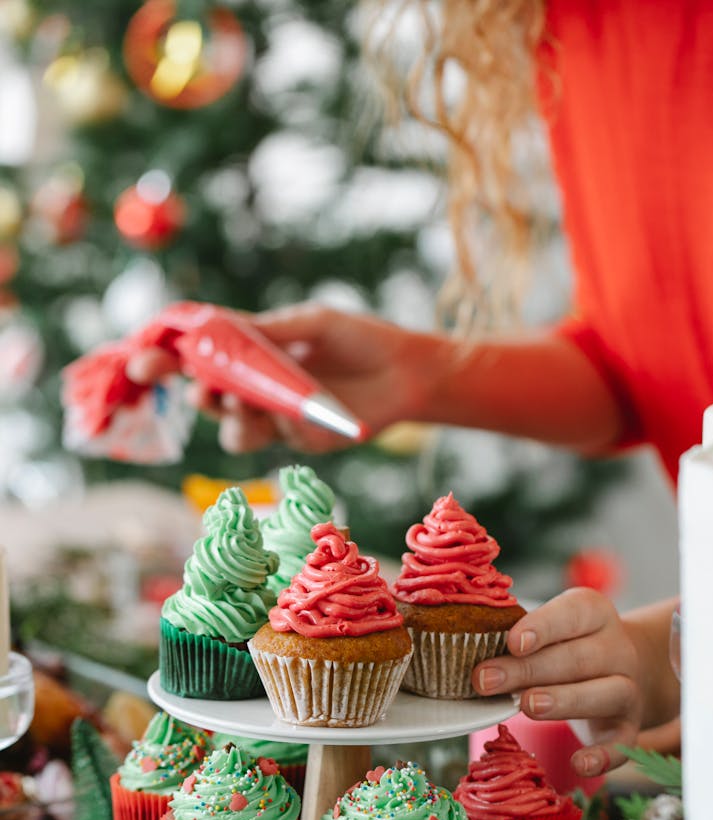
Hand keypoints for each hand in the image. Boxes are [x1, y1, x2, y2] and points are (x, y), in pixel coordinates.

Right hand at [127, 304, 438, 453]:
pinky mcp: (299, 442)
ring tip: (240, 401)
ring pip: (232, 430)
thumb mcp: (314, 322)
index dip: (169, 359)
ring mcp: (276, 417)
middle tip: (194, 389)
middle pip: (208, 397)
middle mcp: (258, 387)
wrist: (406, 372)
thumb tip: (223, 327)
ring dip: (228, 417)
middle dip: (192, 394)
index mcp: (254, 352)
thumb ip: (270, 330)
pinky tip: (287, 411)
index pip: (201, 356)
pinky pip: (271, 439)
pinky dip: (270, 424)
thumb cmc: (360, 338)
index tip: (144, 358)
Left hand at [472, 588, 646, 777]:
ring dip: (565, 701)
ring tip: (527, 707)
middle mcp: (617, 649)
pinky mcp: (629, 727)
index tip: (512, 641)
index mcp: (593, 614)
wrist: (623, 668)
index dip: (543, 627)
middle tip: (486, 681)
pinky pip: (623, 743)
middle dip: (529, 670)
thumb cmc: (567, 646)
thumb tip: (463, 652)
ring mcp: (628, 689)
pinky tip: (579, 765)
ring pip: (607, 693)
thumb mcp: (549, 630)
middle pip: (577, 659)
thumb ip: (518, 638)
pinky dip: (604, 756)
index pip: (572, 614)